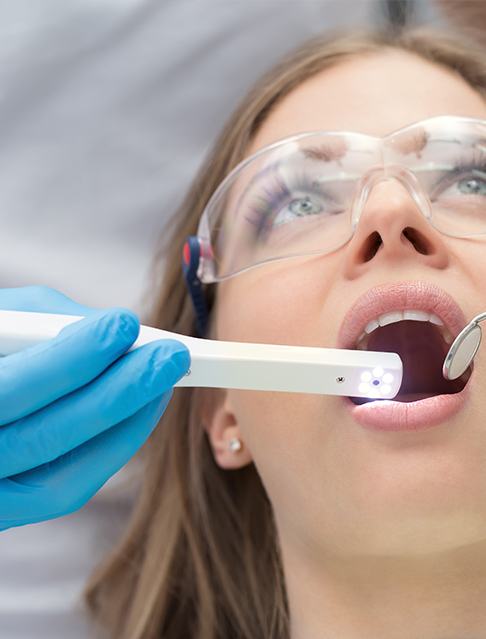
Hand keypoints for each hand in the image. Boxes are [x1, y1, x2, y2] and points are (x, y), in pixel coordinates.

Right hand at [0, 286, 189, 530]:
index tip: (125, 323)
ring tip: (164, 379)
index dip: (72, 357)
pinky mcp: (11, 510)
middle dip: (118, 391)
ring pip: (61, 476)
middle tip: (170, 355)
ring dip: (127, 423)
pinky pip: (66, 490)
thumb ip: (48, 322)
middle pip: (45, 437)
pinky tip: (143, 410)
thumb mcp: (3, 323)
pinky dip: (113, 449)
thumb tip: (115, 331)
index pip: (10, 388)